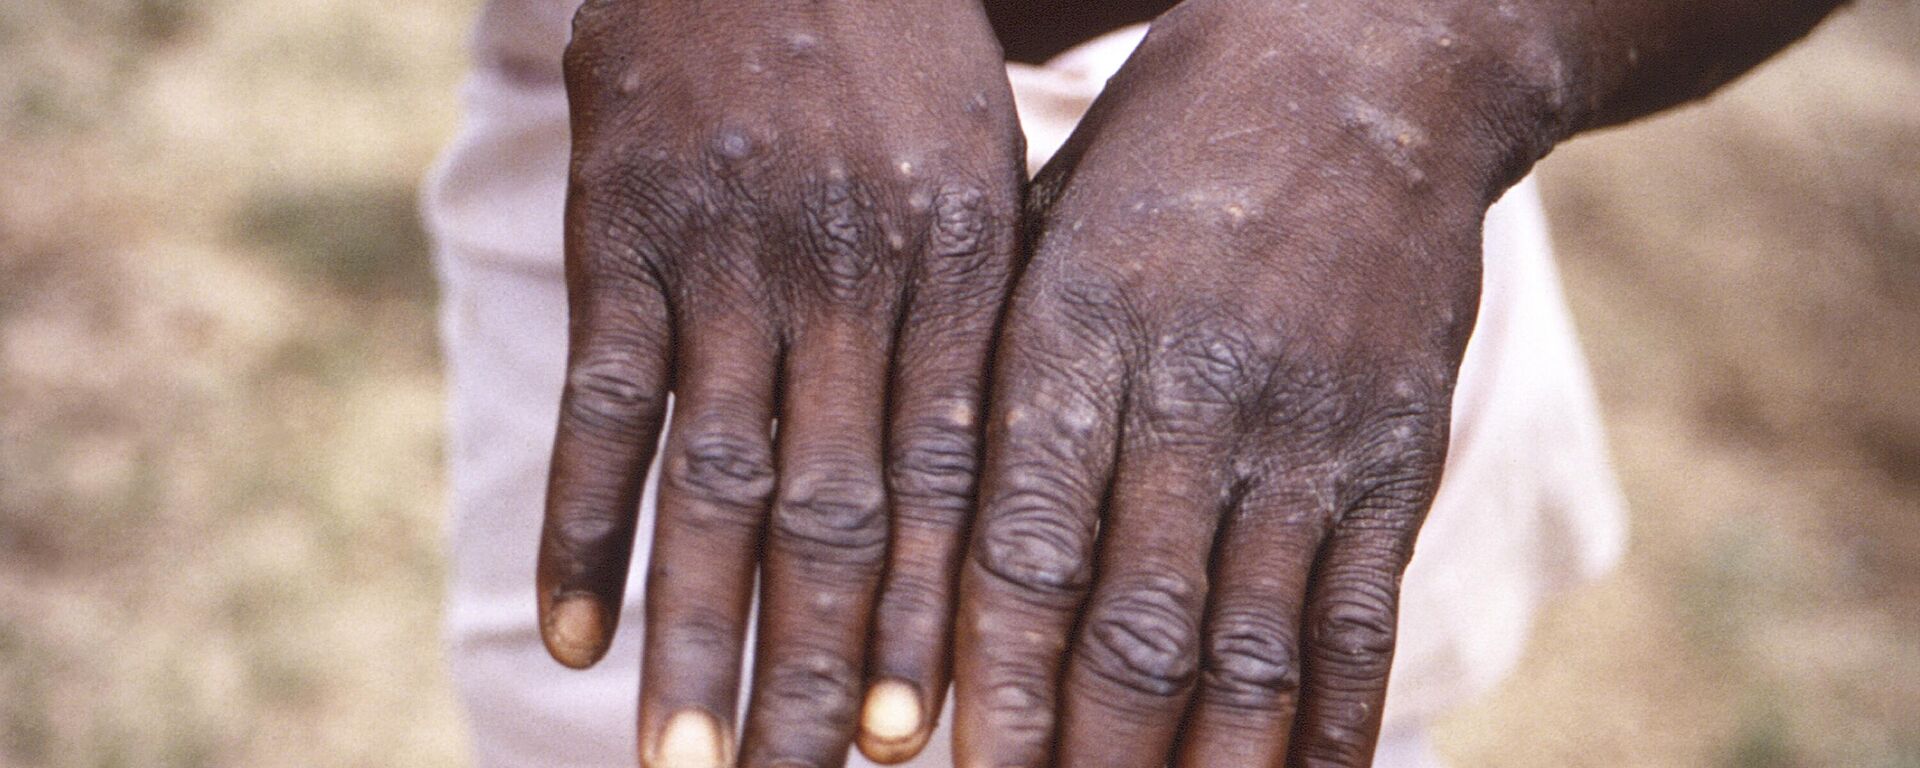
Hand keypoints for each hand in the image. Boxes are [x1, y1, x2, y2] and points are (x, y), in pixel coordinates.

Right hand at [536, 2, 1022, 764]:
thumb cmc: (897, 66)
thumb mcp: (982, 175)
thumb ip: (980, 328)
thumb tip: (982, 509)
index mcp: (962, 267)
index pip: (955, 483)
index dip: (938, 623)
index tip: (925, 748)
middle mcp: (851, 275)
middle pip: (839, 511)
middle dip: (823, 670)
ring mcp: (729, 256)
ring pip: (716, 478)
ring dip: (697, 633)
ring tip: (686, 761)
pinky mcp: (621, 230)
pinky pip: (605, 400)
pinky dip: (584, 524)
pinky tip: (577, 636)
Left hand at [952, 1, 1554, 764]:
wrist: (1368, 68)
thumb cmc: (1164, 154)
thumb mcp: (1044, 228)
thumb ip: (990, 381)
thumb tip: (920, 557)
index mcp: (1076, 335)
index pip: (1021, 552)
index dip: (987, 686)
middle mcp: (1193, 397)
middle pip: (1130, 630)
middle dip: (1081, 759)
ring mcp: (1308, 434)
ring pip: (1248, 653)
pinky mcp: (1396, 454)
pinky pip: (1359, 622)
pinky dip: (1328, 731)